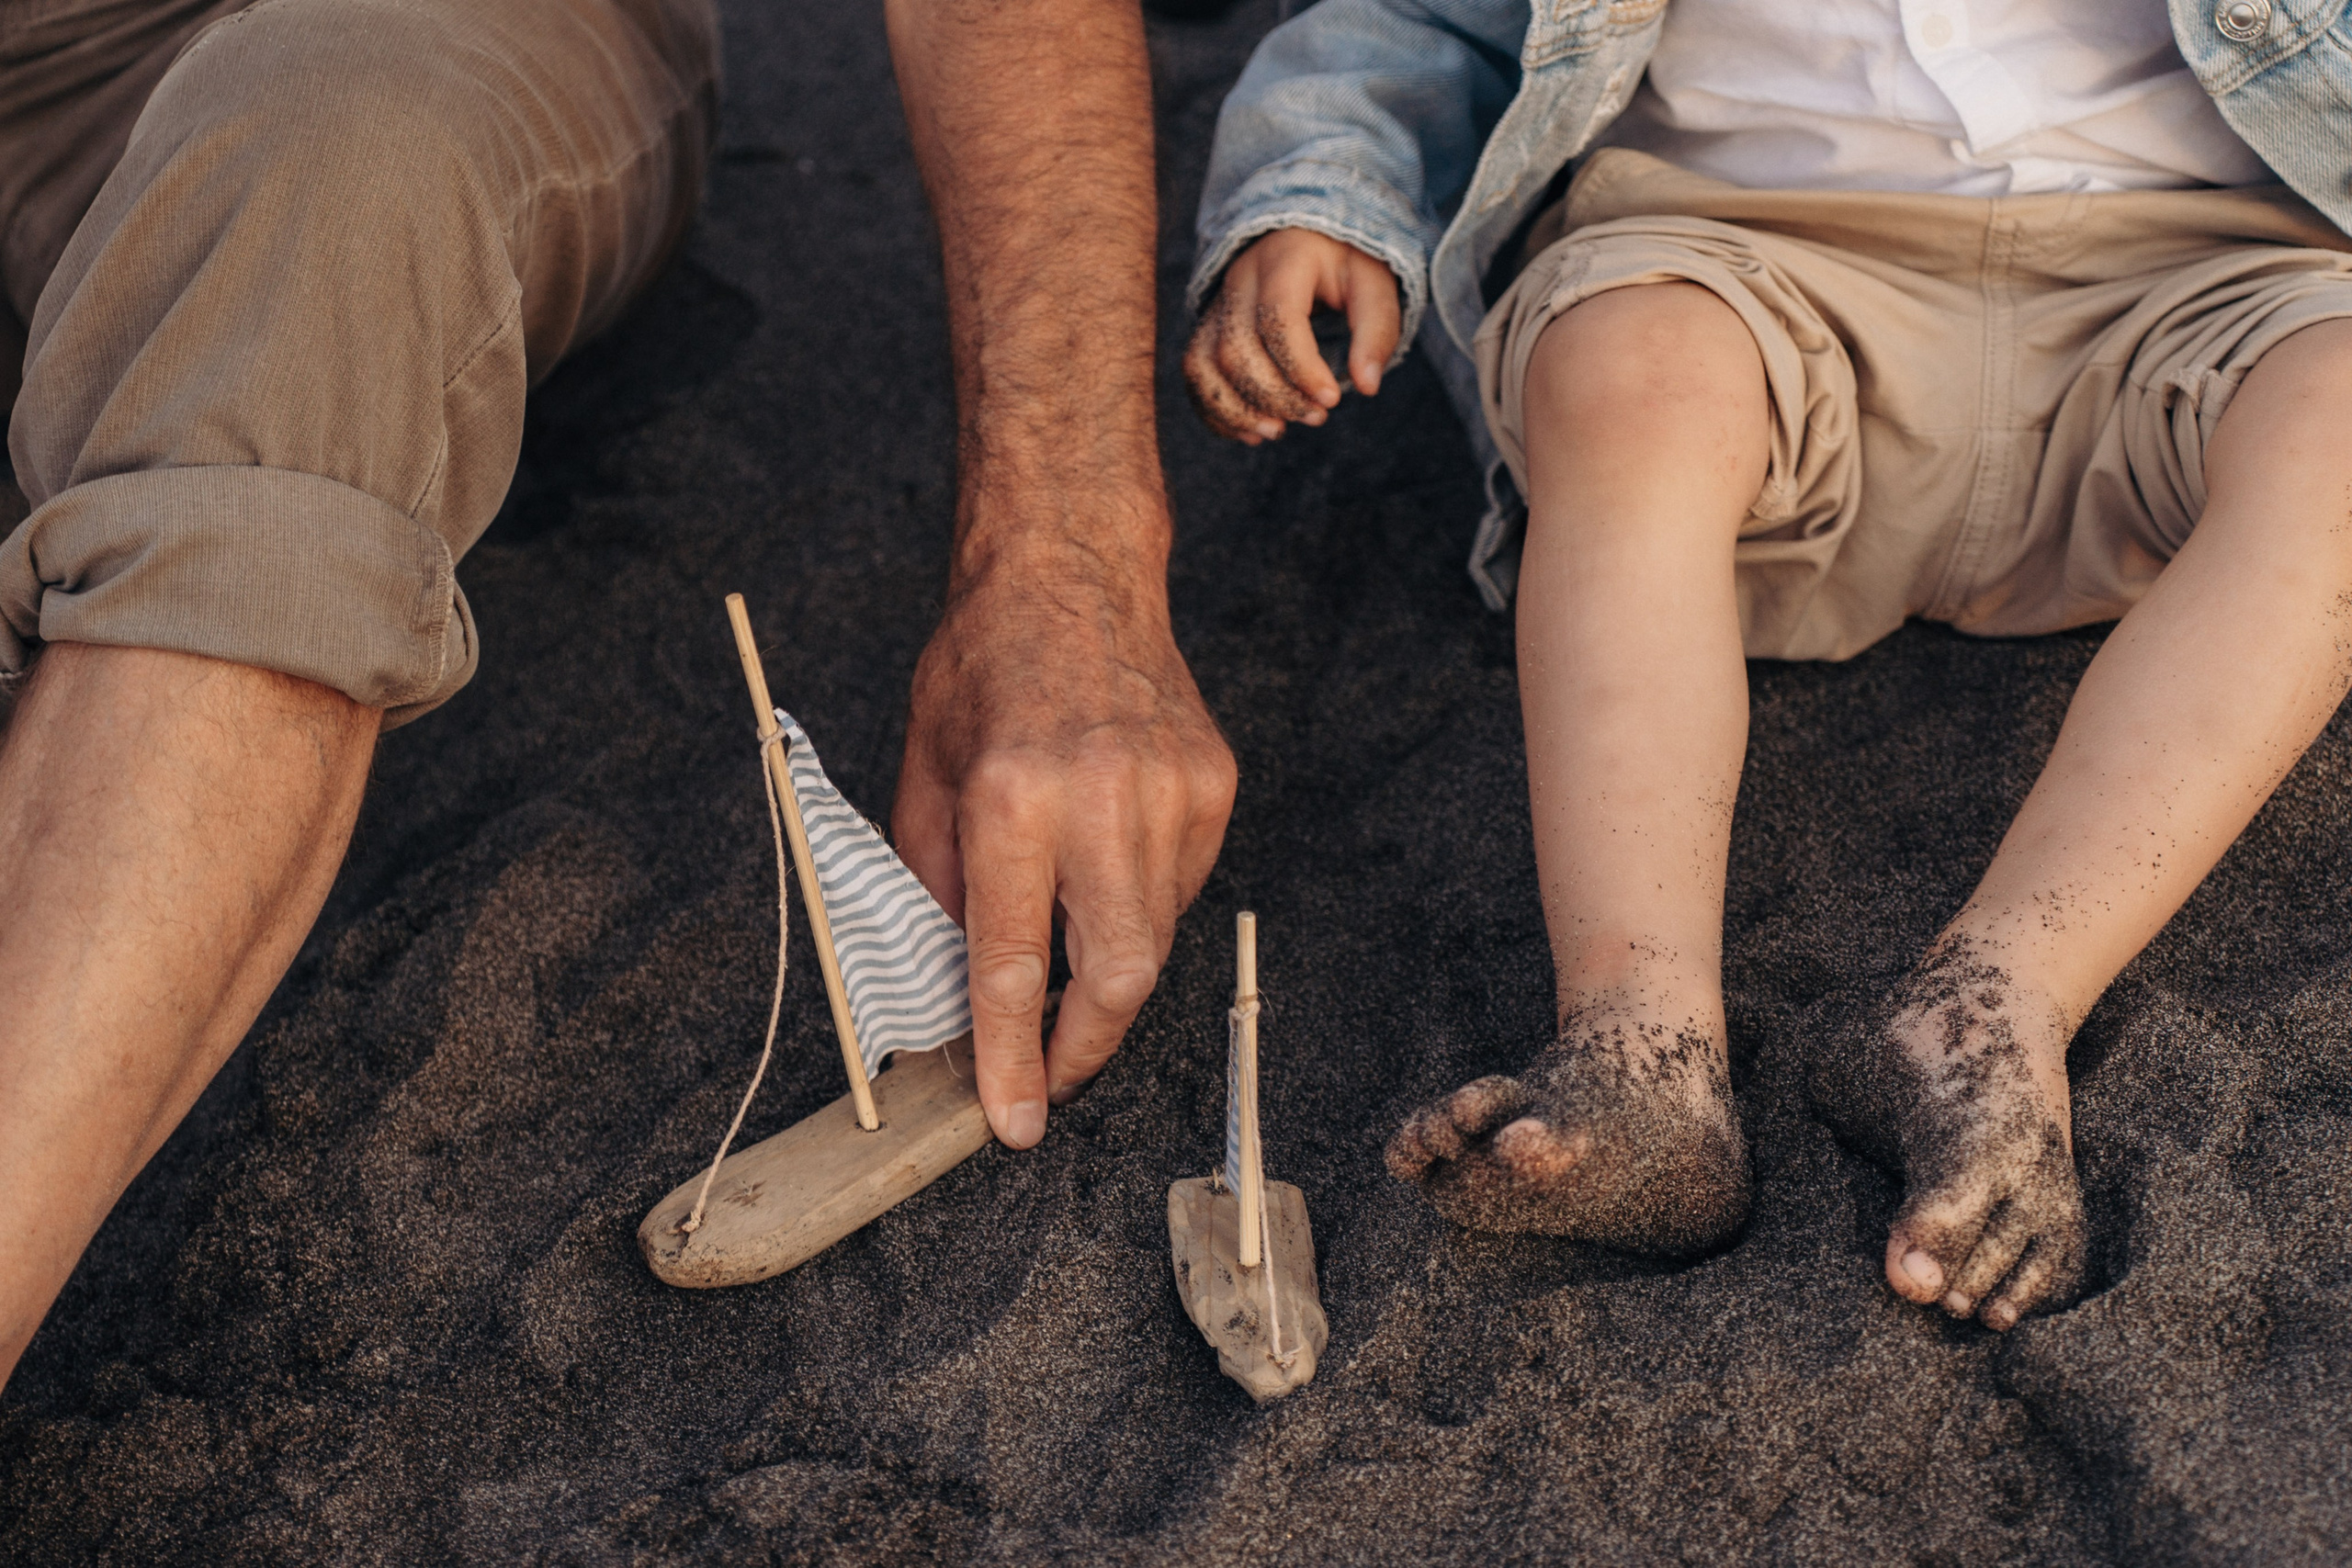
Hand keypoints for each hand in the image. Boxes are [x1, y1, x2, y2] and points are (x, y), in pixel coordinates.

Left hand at [892, 542, 1235, 1148]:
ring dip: (1107, 971)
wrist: (1070, 572)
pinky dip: (1140, 905)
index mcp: (1010, 797)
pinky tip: (1104, 867)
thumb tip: (955, 997)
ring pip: (1156, 938)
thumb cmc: (983, 667)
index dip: (1011, 1057)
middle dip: (1085, 1048)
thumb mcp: (923, 779)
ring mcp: (1169, 789)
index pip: (1010, 962)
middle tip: (1053, 1079)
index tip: (1013, 1119)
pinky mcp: (1213, 782)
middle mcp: (1099, 796)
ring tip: (1064, 951)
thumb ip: (938, 893)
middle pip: (1119, 975)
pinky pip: (1180, 886)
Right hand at [1183, 227, 1401, 442]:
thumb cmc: (1346, 263)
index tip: (1333, 399)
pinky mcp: (1209, 327)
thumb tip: (1367, 387)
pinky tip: (1250, 430)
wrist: (1308, 234)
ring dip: (1236, 409)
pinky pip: (1196, 374)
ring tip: (1276, 432)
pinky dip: (1216, 410)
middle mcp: (1239, 279)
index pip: (1278, 319)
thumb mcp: (1374, 284)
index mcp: (1283, 259)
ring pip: (1204, 364)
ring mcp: (1217, 304)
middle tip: (1316, 417)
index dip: (1302, 368)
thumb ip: (1377, 331)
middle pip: (1235, 349)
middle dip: (1273, 395)